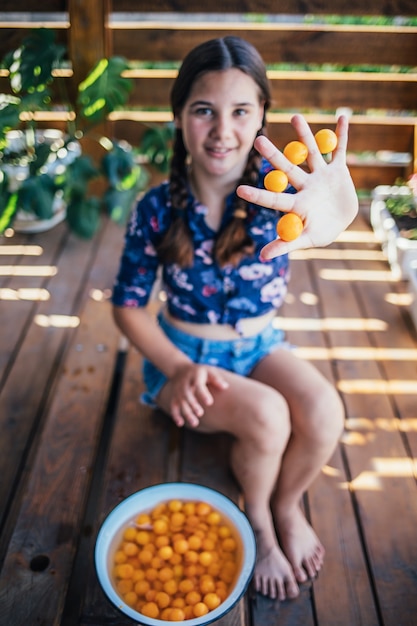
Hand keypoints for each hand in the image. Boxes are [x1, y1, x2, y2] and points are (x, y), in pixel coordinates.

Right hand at [169, 362, 228, 427]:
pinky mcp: (174, 398)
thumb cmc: (200, 373)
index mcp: (195, 376)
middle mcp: (184, 384)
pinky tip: (181, 423)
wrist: (180, 369)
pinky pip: (173, 407)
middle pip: (187, 395)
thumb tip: (225, 387)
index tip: (209, 402)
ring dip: (186, 413)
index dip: (203, 394)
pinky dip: (175, 415)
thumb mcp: (209, 371)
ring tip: (195, 423)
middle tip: (200, 413)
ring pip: (180, 403)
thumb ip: (216, 379)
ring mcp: (178, 391)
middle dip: (193, 404)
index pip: (198, 385)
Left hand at [236, 114, 357, 259]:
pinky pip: (339, 150)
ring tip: (295, 116)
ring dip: (304, 135)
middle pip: (287, 168)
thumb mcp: (307, 241)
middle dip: (273, 155)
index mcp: (296, 203)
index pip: (273, 198)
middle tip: (257, 139)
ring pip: (311, 152)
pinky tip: (341, 117)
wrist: (343, 221)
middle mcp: (304, 185)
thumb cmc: (322, 232)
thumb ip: (285, 245)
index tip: (238, 190)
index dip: (257, 195)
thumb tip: (262, 257)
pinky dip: (341, 135)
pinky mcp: (337, 170)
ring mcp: (320, 176)